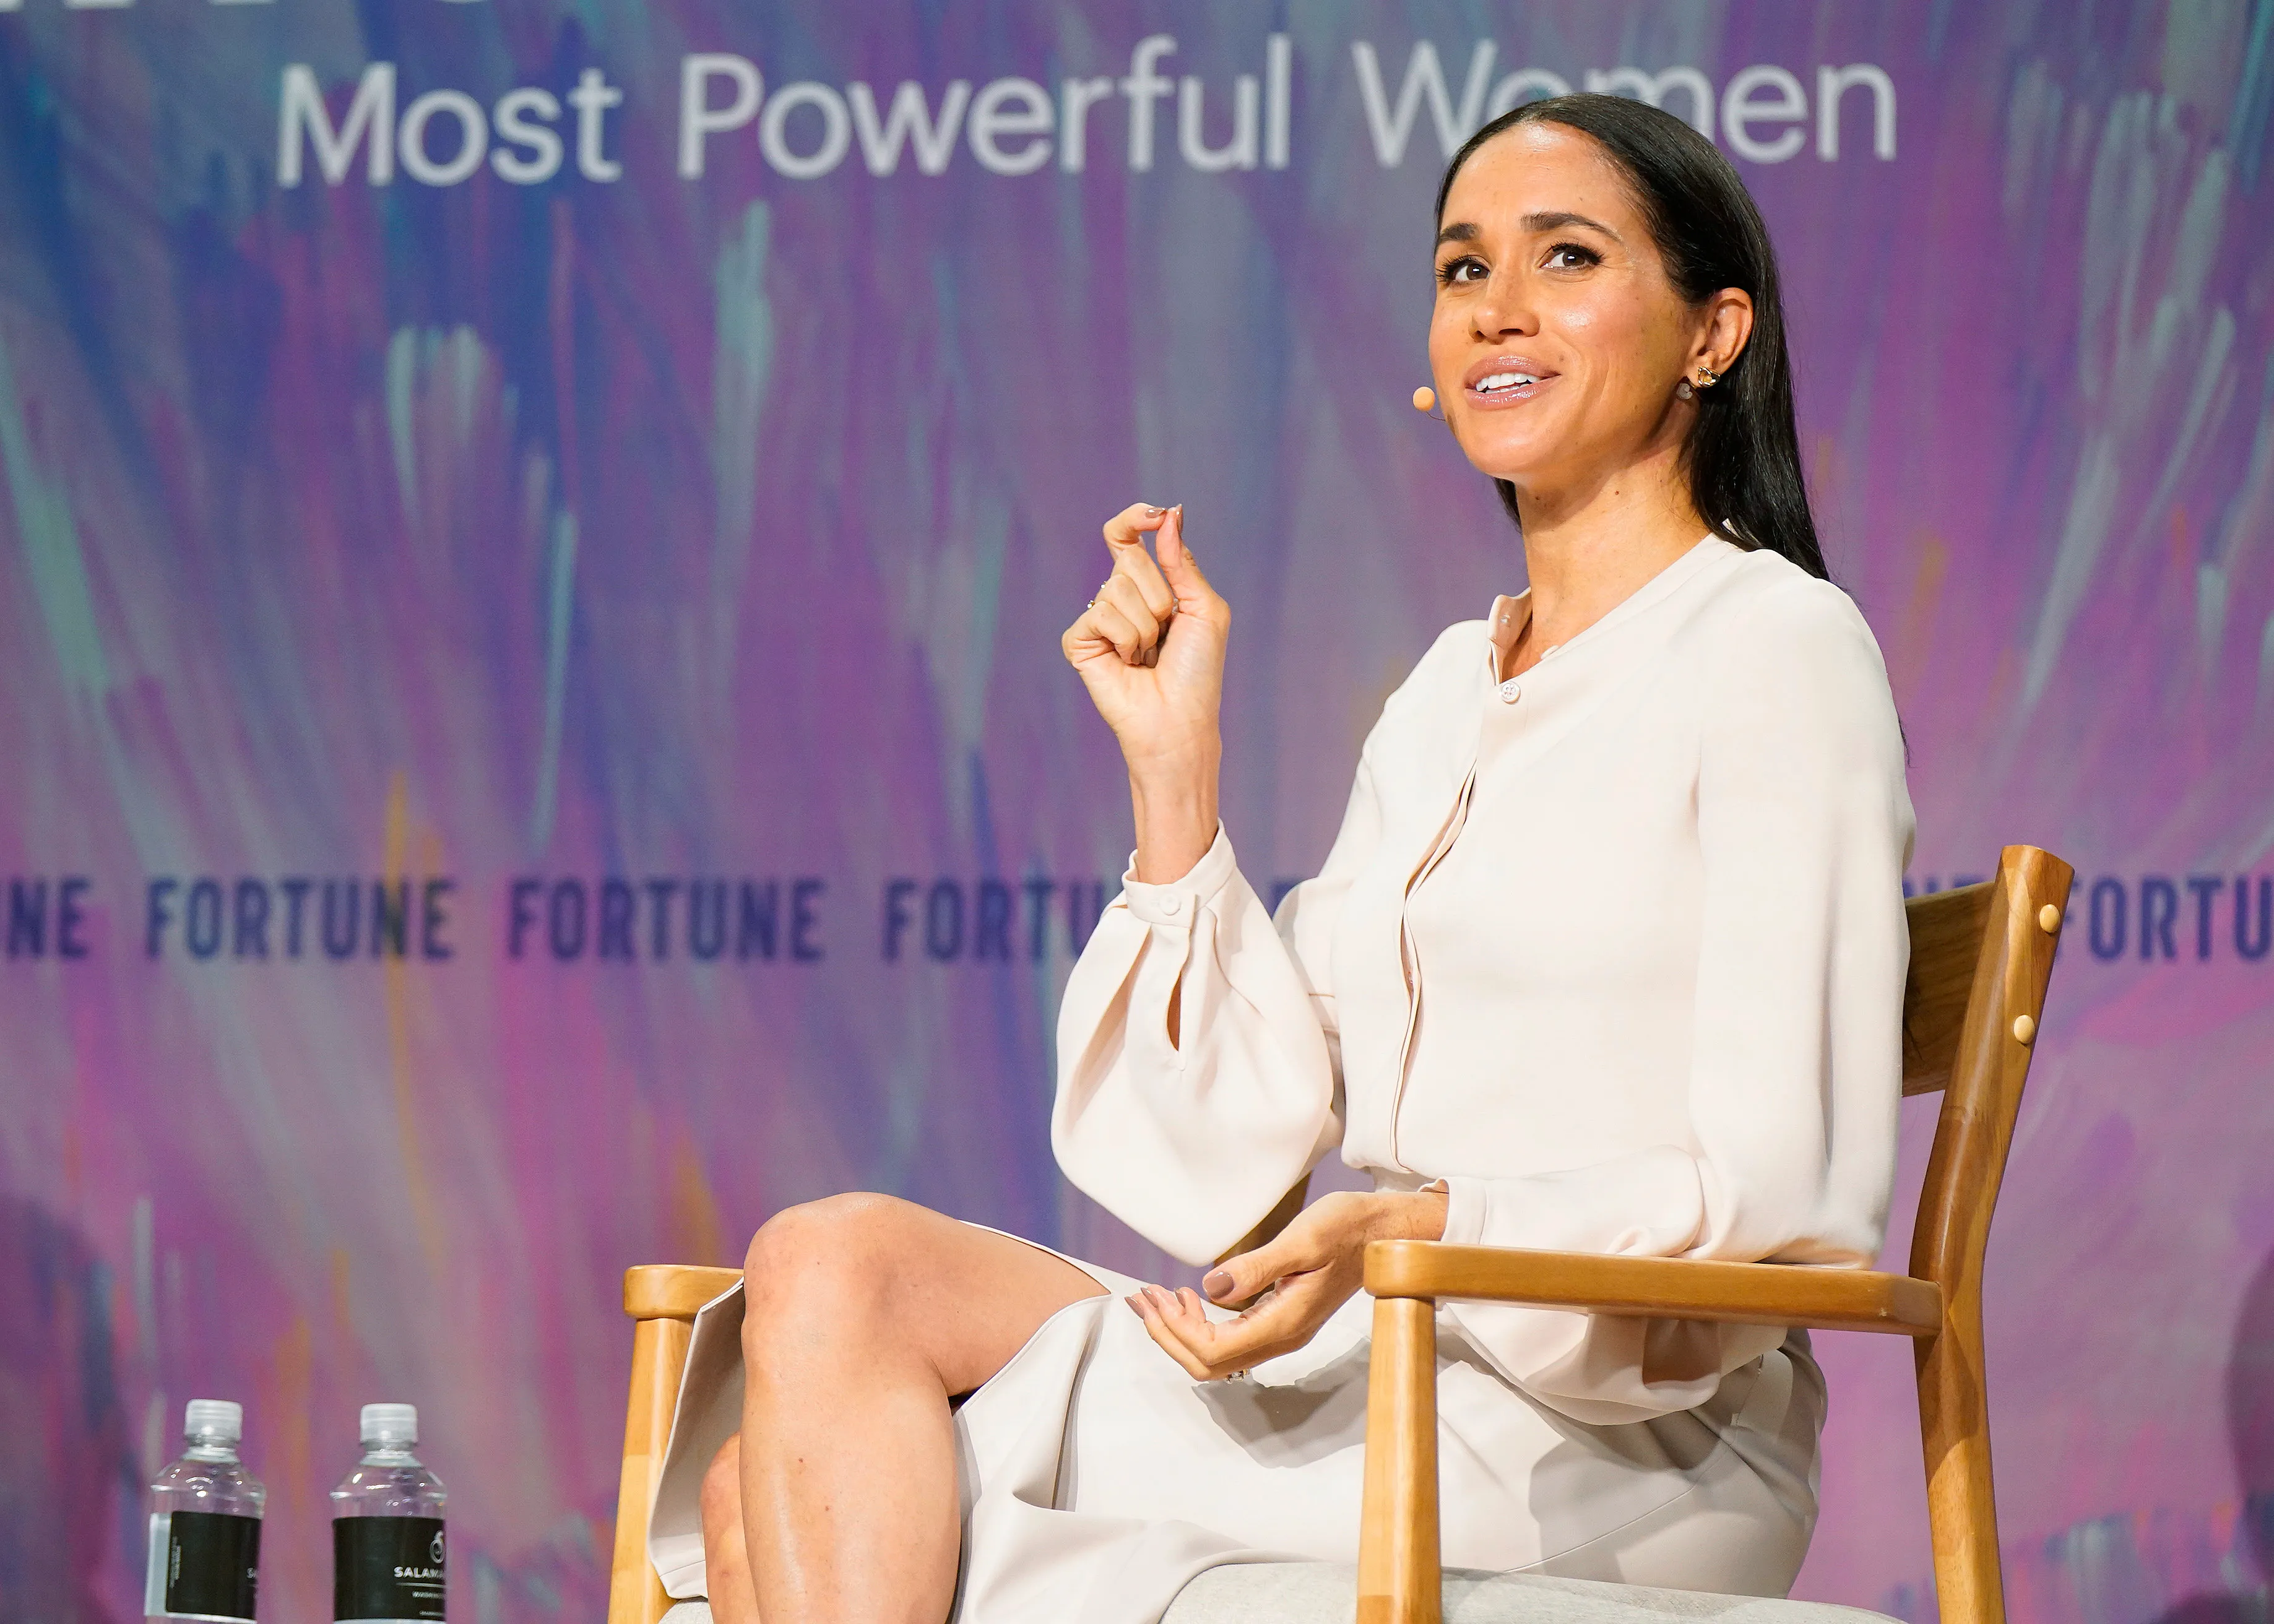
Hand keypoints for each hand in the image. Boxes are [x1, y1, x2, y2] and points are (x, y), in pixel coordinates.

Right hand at [1061, 506, 1228, 848]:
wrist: (1179, 720)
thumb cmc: (1197, 671)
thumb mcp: (1204, 609)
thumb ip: (1182, 562)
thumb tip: (1168, 515)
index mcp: (1149, 585)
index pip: (1128, 536)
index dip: (1136, 518)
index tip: (1155, 514)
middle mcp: (1119, 597)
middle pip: (1129, 561)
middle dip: (1159, 596)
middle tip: (1165, 634)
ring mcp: (1097, 620)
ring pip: (1117, 590)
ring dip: (1146, 626)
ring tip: (1148, 656)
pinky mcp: (1079, 641)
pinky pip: (1099, 615)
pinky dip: (1124, 640)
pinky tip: (1126, 664)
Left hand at [1124, 1190, 1447, 1379]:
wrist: (1389, 1232)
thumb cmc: (1349, 1228)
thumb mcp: (1302, 1239)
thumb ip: (1256, 1268)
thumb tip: (1210, 1290)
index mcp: (1284, 1323)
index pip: (1213, 1351)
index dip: (1175, 1332)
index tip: (1152, 1297)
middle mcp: (1282, 1336)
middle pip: (1209, 1364)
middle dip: (1168, 1335)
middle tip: (1142, 1299)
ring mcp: (1283, 1330)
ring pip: (1218, 1355)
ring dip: (1180, 1330)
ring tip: (1155, 1296)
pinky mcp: (1282, 1318)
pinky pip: (1230, 1338)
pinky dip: (1200, 1323)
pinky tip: (1189, 1297)